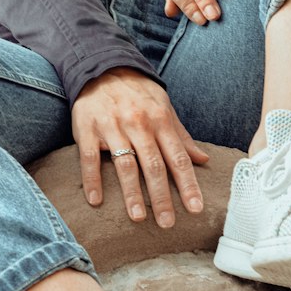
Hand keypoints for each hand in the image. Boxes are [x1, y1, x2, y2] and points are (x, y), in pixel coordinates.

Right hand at [71, 67, 209, 227]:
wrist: (103, 67)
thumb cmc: (138, 93)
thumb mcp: (164, 108)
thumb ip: (181, 136)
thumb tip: (203, 160)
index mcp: (160, 120)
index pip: (177, 158)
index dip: (187, 185)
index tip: (195, 208)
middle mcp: (138, 124)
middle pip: (153, 165)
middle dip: (162, 196)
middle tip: (168, 223)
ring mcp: (111, 126)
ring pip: (124, 164)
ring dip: (132, 193)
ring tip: (138, 217)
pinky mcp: (87, 129)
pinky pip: (89, 158)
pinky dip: (92, 180)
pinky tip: (96, 201)